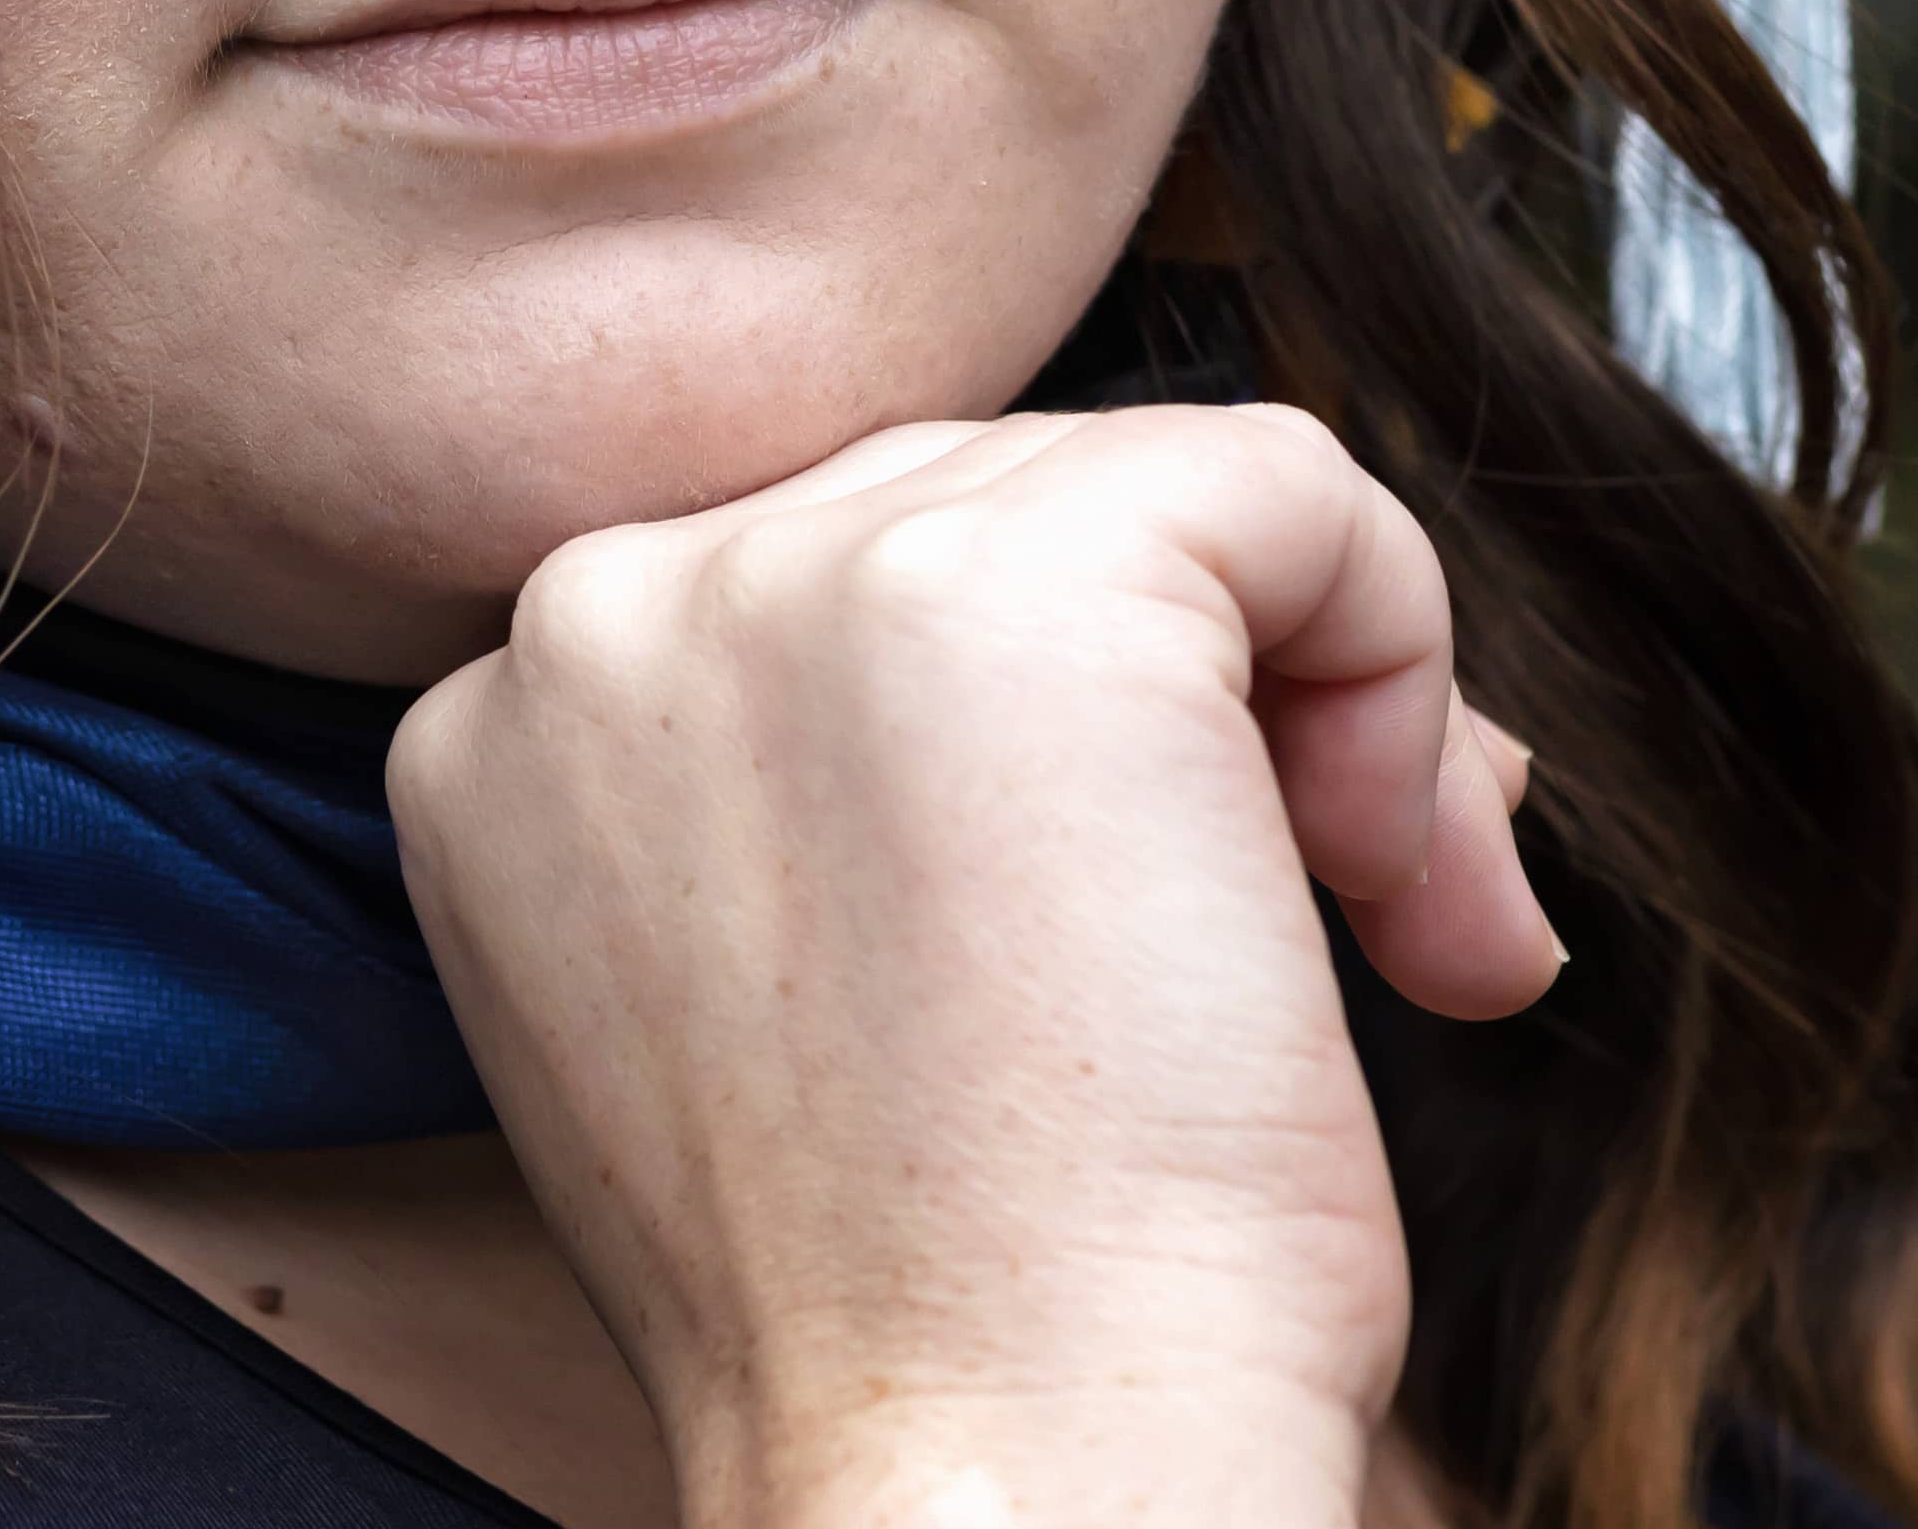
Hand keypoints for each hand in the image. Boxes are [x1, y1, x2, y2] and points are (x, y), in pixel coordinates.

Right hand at [383, 406, 1560, 1528]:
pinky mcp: (1014, 574)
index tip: (1138, 945)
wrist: (988, 1473)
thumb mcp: (781, 1004)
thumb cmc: (942, 1319)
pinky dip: (1405, 656)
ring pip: (1151, 494)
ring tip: (1387, 936)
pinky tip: (1405, 893)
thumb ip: (851, 789)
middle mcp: (602, 609)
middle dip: (1204, 712)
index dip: (1051, 744)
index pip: (839, 583)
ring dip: (1318, 708)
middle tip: (1331, 940)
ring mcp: (788, 572)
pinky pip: (1296, 488)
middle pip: (995, 506)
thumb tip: (1176, 667)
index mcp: (512, 725)